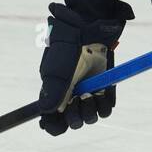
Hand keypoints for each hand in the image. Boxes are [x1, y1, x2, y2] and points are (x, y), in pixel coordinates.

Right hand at [37, 3, 133, 135]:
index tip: (58, 121)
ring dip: (91, 112)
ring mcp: (88, 92)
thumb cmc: (68, 45)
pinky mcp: (104, 88)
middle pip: (73, 123)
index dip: (54, 126)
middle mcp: (71, 96)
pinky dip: (105, 104)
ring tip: (91, 94)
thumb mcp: (57, 67)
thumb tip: (45, 111)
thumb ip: (52, 89)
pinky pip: (106, 108)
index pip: (51, 122)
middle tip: (78, 101)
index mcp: (54, 92)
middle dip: (75, 118)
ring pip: (90, 117)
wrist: (90, 26)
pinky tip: (102, 91)